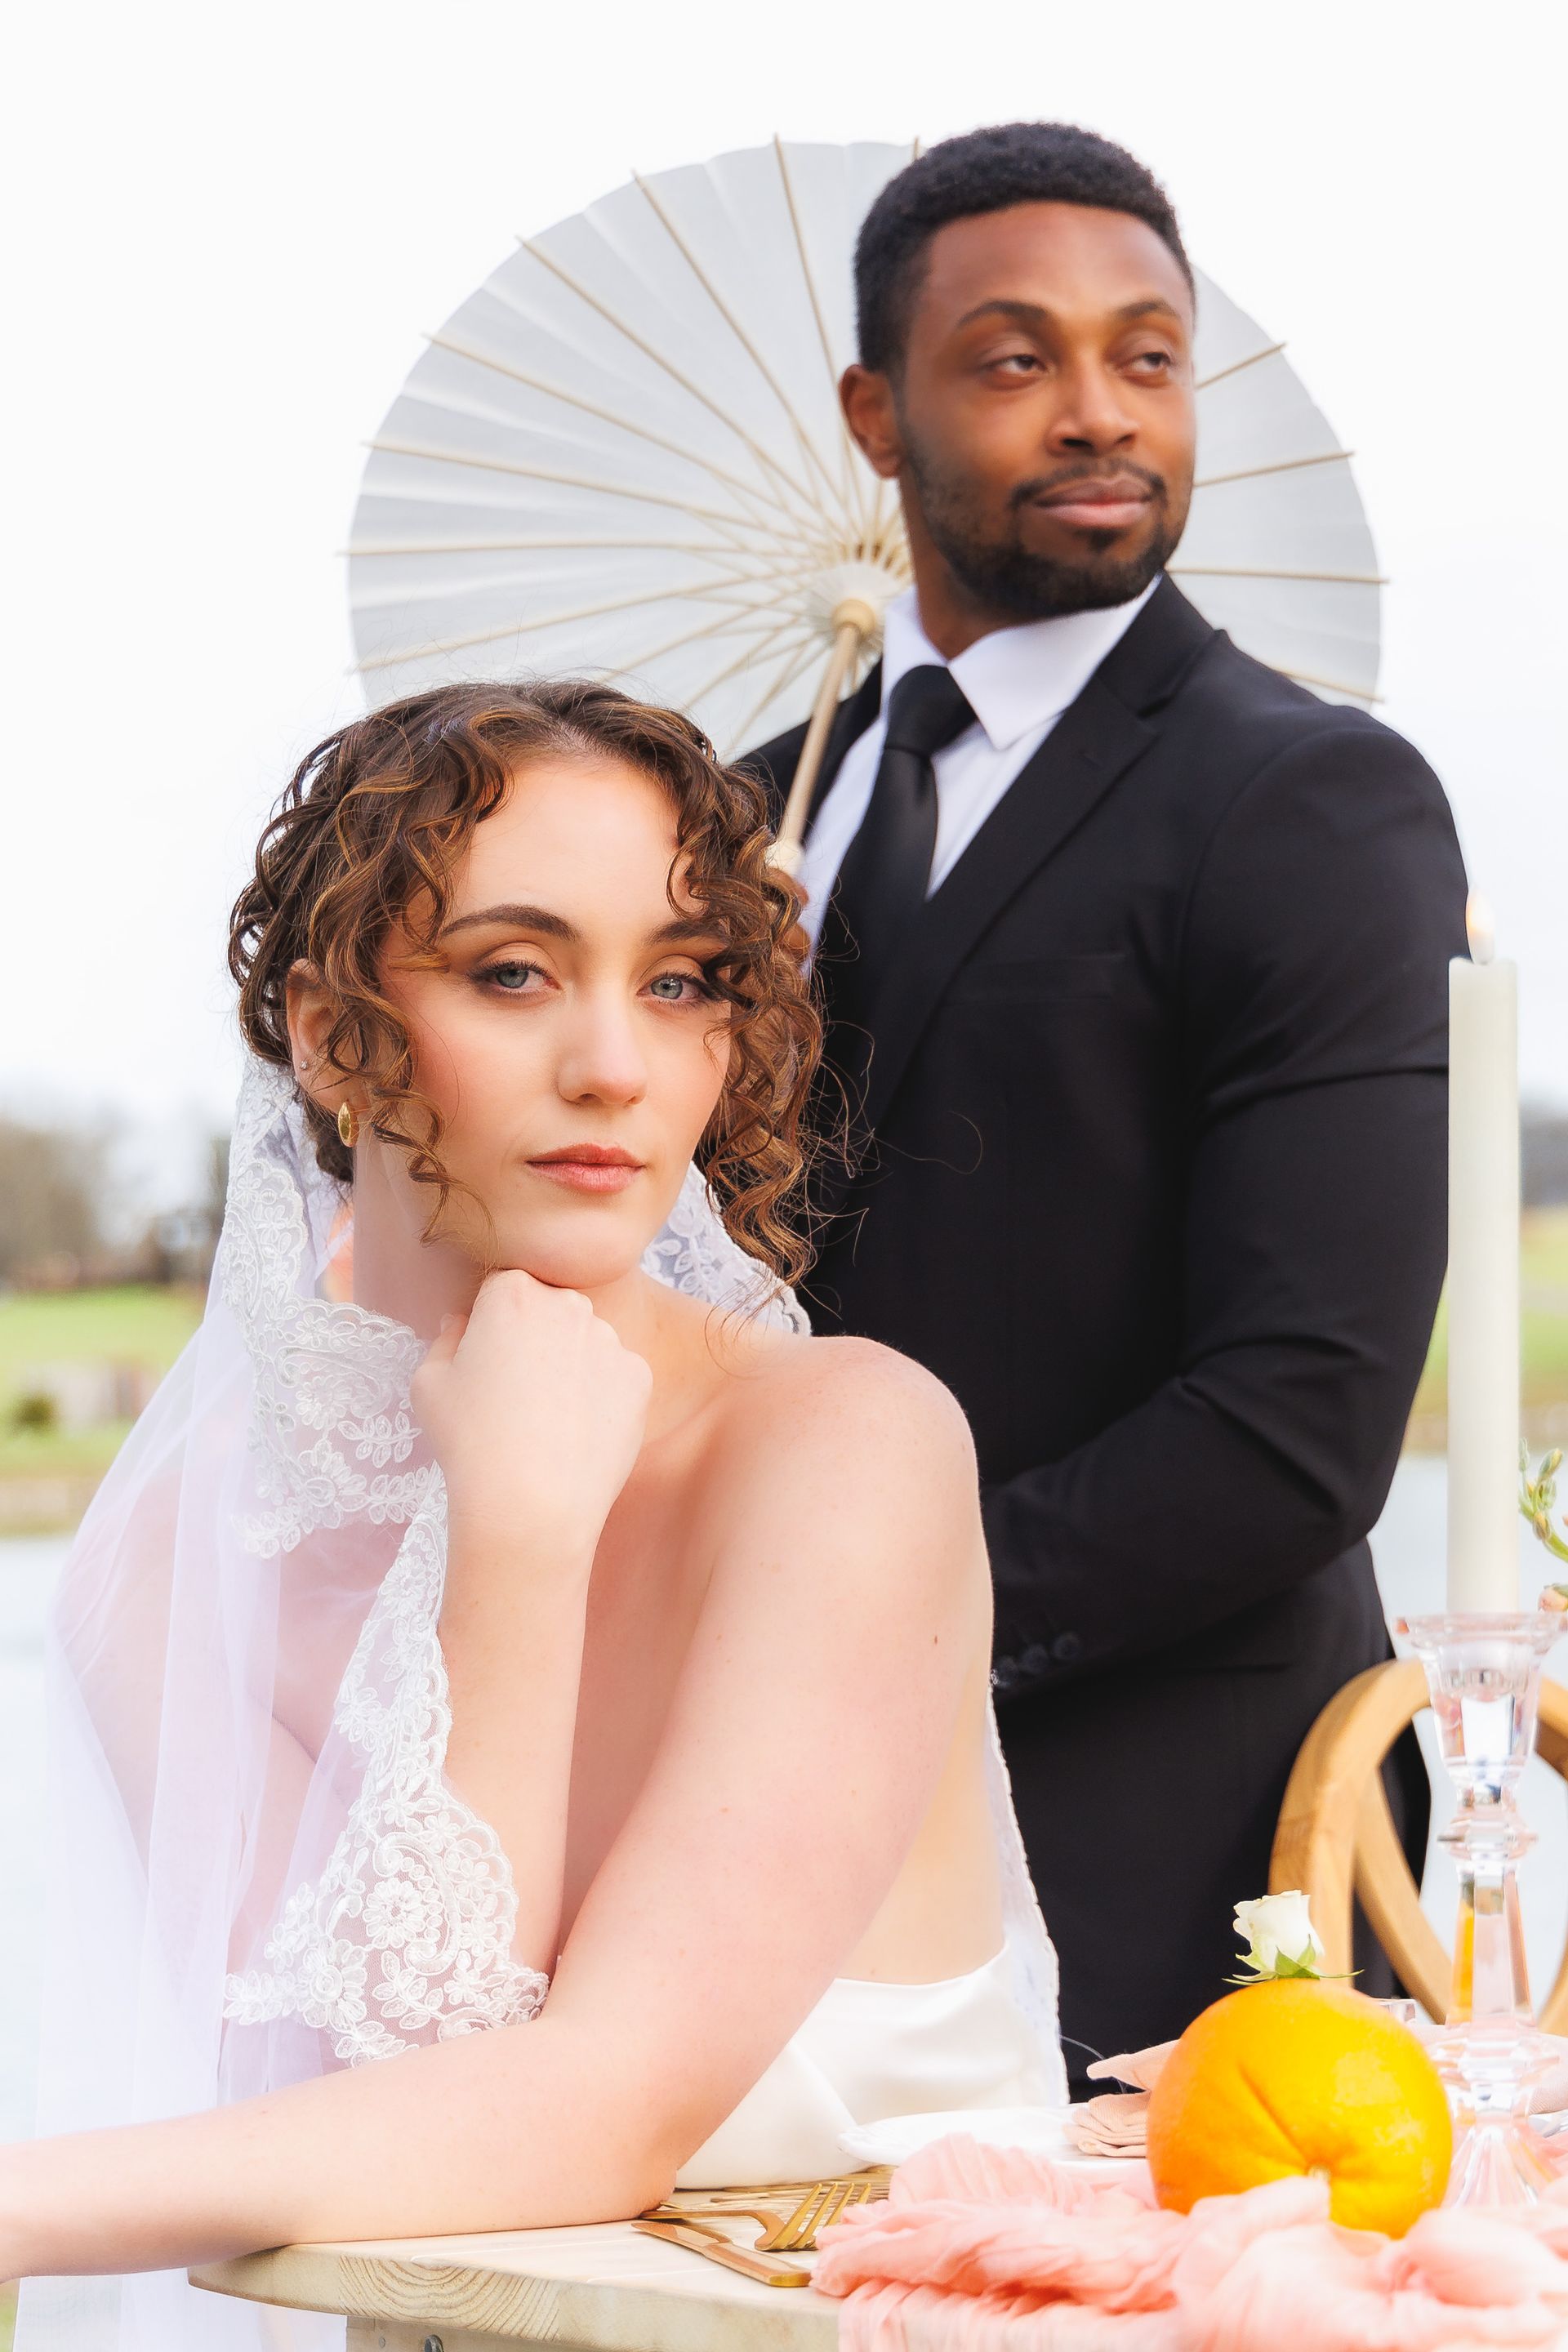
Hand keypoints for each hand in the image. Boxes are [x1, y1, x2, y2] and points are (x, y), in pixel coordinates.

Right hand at [412, 1272, 651, 1569]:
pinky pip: (615, 1376)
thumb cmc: (470, 1443)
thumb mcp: (430, 1384)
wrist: (531, 1505)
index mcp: (512, 1293)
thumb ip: (445, 1339)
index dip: (491, 1322)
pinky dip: (600, 1397)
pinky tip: (577, 1432)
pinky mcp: (639, 1377)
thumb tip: (462, 1323)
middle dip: (535, 1336)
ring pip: (585, 1342)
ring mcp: (610, 1340)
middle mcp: (568, 1304)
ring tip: (548, 1420)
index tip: (487, 1359)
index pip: (503, 1288)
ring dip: (570, 1364)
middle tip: (517, 1392)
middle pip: (549, 1308)